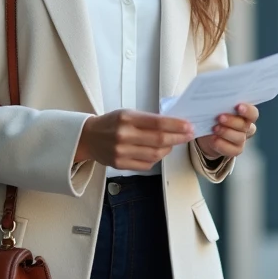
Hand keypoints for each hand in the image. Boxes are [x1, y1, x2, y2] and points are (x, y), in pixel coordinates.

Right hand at [75, 110, 195, 171]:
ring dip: (168, 149)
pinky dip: (156, 159)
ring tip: (173, 143)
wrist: (88, 137)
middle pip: (159, 139)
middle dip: (178, 138)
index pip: (157, 122)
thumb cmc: (111, 123)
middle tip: (189, 135)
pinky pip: (146, 165)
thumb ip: (147, 120)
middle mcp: (124, 135)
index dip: (176, 125)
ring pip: (155, 154)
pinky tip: (158, 152)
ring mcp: (121, 151)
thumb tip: (173, 125)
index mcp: (126, 118)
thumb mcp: (127, 114)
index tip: (189, 126)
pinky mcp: (120, 164)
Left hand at [196, 104, 258, 159]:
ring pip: (239, 138)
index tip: (238, 106)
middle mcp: (246, 127)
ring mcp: (242, 139)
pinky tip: (214, 139)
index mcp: (245, 114)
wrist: (207, 135)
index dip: (248, 110)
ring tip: (214, 128)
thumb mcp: (215, 108)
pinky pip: (233, 150)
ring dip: (226, 132)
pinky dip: (222, 145)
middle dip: (232, 121)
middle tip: (220, 117)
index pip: (253, 113)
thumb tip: (212, 98)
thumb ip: (219, 104)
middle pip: (245, 125)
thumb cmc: (212, 116)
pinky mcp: (235, 150)